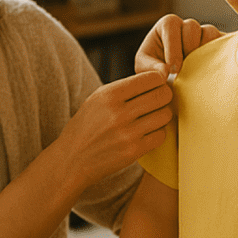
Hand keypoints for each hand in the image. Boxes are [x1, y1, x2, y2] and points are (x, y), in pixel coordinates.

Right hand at [61, 71, 172, 188]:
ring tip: (152, 117)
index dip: (159, 79)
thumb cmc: (87, 126)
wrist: (72, 159)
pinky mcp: (133, 151)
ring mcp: (127, 133)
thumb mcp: (98, 98)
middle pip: (162, 95)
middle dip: (165, 95)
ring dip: (162, 115)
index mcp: (109, 94)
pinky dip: (157, 133)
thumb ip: (125, 88)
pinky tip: (147, 132)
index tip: (158, 84)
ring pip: (165, 115)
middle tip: (160, 99)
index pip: (150, 78)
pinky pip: (161, 136)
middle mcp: (119, 112)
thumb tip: (158, 78)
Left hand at [135, 15, 221, 78]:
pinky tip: (211, 72)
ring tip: (198, 71)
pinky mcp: (218, 46)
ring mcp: (204, 35)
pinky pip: (224, 43)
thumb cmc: (156, 75)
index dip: (172, 46)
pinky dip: (220, 55)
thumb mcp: (146, 72)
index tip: (172, 69)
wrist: (172, 89)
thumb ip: (151, 69)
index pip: (171, 25)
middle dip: (188, 48)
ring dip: (204, 51)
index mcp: (167, 27)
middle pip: (191, 26)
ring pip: (209, 32)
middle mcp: (186, 27)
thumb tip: (164, 71)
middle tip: (184, 70)